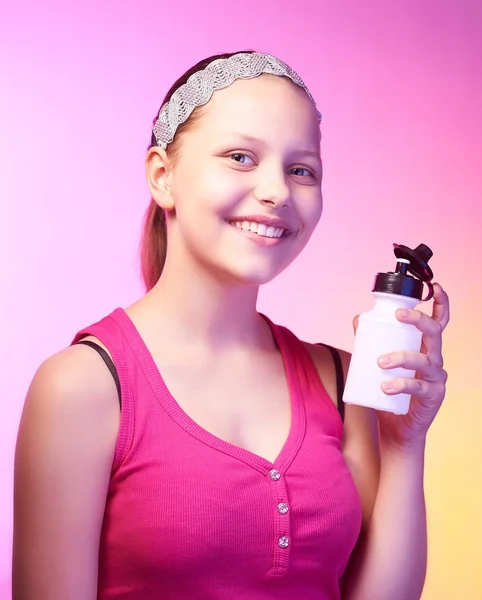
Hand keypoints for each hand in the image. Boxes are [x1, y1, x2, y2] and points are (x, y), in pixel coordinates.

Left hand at [353, 283, 449, 448]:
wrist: (396, 428)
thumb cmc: (389, 391)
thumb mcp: (378, 363)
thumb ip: (370, 342)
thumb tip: (358, 318)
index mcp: (424, 347)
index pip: (438, 322)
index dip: (441, 304)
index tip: (437, 287)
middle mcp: (433, 358)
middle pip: (435, 332)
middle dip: (418, 319)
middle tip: (398, 315)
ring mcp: (435, 378)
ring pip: (425, 360)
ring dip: (401, 357)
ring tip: (381, 362)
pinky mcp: (433, 396)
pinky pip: (418, 387)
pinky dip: (401, 384)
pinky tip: (386, 387)